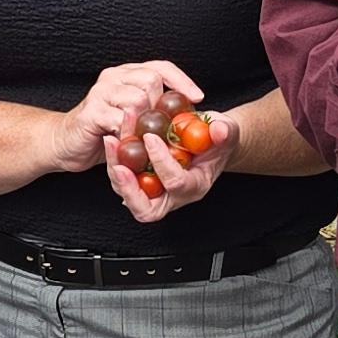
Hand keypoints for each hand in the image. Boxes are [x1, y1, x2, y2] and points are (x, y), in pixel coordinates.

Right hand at [53, 62, 204, 186]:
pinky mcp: (92, 112)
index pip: (161, 67)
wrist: (65, 143)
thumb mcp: (134, 117)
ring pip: (138, 99)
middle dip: (162, 106)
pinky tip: (129, 144)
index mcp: (126, 74)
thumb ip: (154, 109)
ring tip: (143, 138)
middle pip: (151, 80)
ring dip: (146, 124)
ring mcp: (101, 92)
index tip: (198, 98)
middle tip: (162, 128)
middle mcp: (113, 77)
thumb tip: (189, 115)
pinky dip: (129, 135)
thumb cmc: (103, 131)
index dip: (182, 81)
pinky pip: (120, 120)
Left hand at [102, 93, 235, 221]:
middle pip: (145, 208)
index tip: (151, 137)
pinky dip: (115, 160)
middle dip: (129, 188)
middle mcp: (173, 196)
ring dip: (116, 169)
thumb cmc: (217, 140)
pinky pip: (123, 178)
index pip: (176, 183)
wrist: (208, 140)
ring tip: (111, 141)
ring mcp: (155, 190)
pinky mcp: (142, 181)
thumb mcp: (227, 130)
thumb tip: (218, 130)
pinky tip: (113, 138)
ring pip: (128, 194)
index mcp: (195, 186)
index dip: (162, 162)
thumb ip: (225, 131)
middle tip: (119, 165)